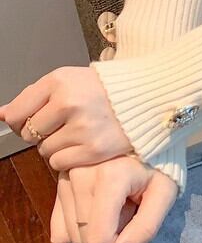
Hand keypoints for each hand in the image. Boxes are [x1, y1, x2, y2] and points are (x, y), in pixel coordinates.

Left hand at [0, 66, 134, 170]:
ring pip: (45, 151)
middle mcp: (70, 103)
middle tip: (65, 122)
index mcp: (60, 81)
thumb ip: (33, 96)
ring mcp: (83, 127)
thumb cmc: (105, 88)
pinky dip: (69, 157)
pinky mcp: (95, 149)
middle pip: (29, 134)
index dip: (22, 120)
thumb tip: (1, 114)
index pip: (15, 114)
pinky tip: (86, 141)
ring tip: (80, 130)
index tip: (38, 118)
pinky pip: (60, 163)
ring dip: (58, 145)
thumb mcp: (69, 79)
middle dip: (43, 132)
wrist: (147, 95)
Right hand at [50, 155, 177, 242]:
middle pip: (83, 237)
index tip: (131, 227)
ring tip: (115, 203)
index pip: (98, 239)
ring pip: (69, 233)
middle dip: (106, 235)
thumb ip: (146, 226)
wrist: (145, 133)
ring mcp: (67, 177)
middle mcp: (82, 174)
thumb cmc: (158, 163)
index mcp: (110, 176)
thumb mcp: (164, 192)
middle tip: (126, 209)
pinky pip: (58, 225)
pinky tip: (96, 206)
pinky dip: (76, 225)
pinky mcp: (60, 181)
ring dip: (92, 228)